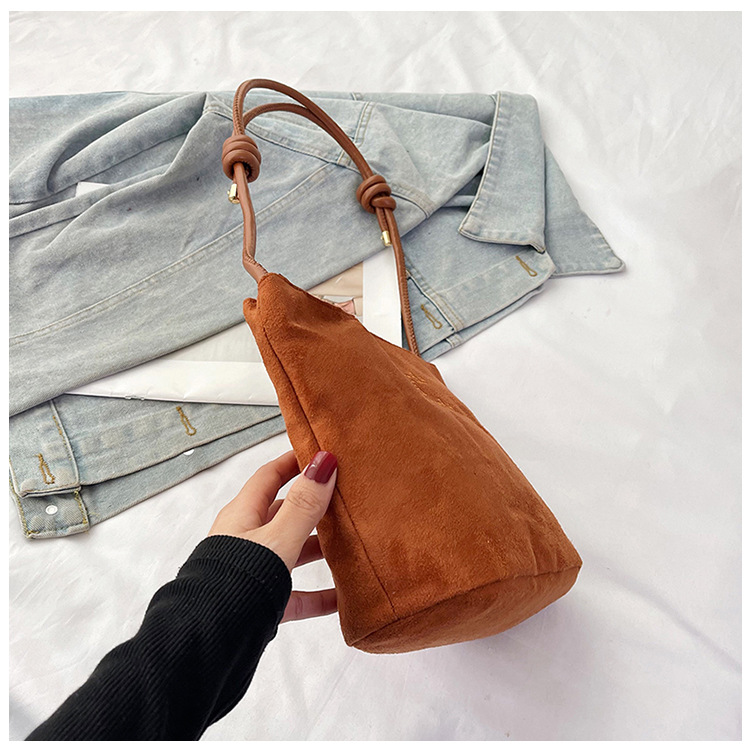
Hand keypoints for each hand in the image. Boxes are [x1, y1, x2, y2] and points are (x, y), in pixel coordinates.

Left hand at [208, 449, 337, 622]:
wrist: (208, 642)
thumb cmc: (237, 581)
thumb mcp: (278, 538)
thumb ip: (304, 505)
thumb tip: (324, 462)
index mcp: (243, 516)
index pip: (269, 476)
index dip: (293, 462)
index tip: (320, 452)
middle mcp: (246, 539)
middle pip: (284, 514)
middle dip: (314, 506)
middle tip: (346, 498)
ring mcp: (252, 572)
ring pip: (292, 552)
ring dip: (319, 550)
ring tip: (352, 544)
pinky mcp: (260, 604)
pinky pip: (295, 594)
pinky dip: (319, 595)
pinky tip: (344, 598)